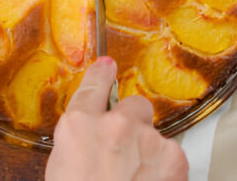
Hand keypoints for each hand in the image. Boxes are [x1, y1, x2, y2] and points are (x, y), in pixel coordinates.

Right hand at [46, 57, 187, 180]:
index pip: (93, 87)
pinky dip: (165, 169)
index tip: (107, 67)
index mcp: (78, 128)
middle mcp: (114, 125)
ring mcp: (146, 138)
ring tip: (136, 180)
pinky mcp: (173, 156)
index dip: (102, 75)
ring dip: (149, 150)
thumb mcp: (63, 171)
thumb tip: (91, 143)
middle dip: (132, 124)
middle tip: (126, 152)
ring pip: (155, 132)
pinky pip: (171, 152)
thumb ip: (79, 147)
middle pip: (133, 106)